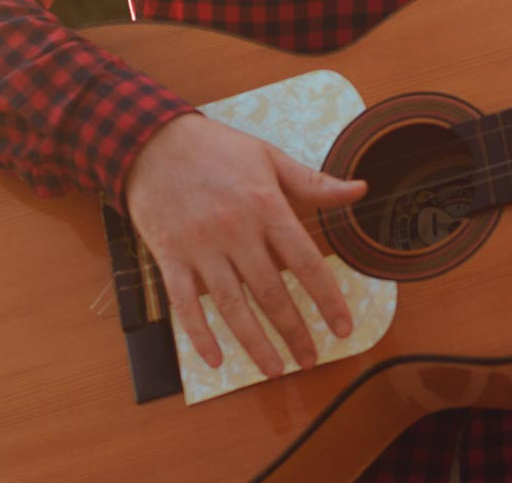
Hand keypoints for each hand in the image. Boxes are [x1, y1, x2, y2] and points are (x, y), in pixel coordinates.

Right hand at [123, 113, 366, 375]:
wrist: (152, 141)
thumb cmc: (217, 149)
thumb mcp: (269, 157)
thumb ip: (314, 182)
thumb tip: (359, 190)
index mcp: (266, 206)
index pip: (306, 262)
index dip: (328, 298)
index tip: (343, 327)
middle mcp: (235, 230)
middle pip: (271, 292)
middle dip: (294, 331)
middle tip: (310, 359)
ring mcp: (200, 247)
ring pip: (231, 306)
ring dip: (255, 343)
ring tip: (275, 369)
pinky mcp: (169, 257)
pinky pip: (184, 304)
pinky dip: (199, 335)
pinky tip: (217, 359)